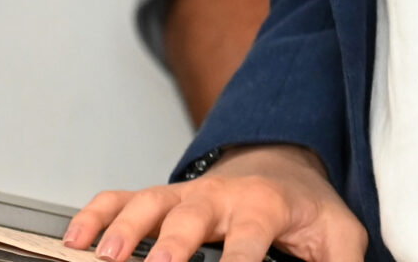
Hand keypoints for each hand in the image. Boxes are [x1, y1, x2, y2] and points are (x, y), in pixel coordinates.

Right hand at [64, 145, 362, 261]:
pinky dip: (97, 214)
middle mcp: (220, 197)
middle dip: (173, 245)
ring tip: (105, 256)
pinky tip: (77, 239)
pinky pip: (122, 199)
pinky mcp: (162, 200)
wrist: (286, 166)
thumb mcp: (339, 237)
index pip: (250, 239)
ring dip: (126, 229)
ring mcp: (186, 197)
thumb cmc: (309, 210)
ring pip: (150, 204)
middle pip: (192, 217)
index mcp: (265, 206)